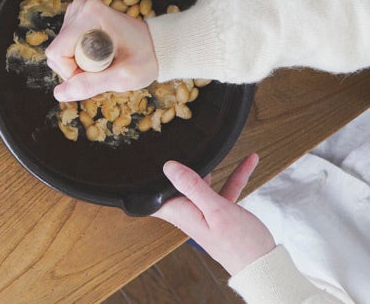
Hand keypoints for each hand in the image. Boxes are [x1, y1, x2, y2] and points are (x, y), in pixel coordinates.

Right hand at [45, 0, 157, 100]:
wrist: (156, 45)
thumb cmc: (145, 59)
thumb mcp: (122, 77)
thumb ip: (90, 85)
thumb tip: (58, 93)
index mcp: (90, 15)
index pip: (58, 53)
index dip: (72, 73)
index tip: (98, 74)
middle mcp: (80, 7)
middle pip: (57, 52)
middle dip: (76, 68)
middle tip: (104, 68)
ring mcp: (77, 9)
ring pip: (60, 50)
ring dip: (78, 63)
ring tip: (103, 61)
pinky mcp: (76, 15)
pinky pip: (64, 45)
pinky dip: (78, 55)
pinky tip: (97, 54)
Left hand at [153, 153, 276, 275]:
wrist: (265, 266)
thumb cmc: (241, 245)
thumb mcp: (216, 210)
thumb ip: (193, 187)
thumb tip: (169, 167)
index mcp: (180, 211)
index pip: (152, 194)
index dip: (146, 178)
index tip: (144, 158)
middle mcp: (188, 212)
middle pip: (177, 184)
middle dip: (179, 165)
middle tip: (178, 143)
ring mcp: (205, 212)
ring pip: (203, 183)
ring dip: (211, 167)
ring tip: (211, 147)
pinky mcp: (221, 214)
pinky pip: (224, 189)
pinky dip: (235, 175)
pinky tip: (249, 161)